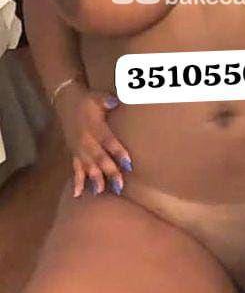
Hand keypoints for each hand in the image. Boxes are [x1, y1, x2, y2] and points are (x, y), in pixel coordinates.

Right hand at [53, 82, 131, 197]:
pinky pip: (75, 169)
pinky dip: (77, 182)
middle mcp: (87, 141)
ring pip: (88, 167)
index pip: (109, 141)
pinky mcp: (74, 153)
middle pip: (100, 158)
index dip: (118, 152)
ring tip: (101, 192)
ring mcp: (79, 149)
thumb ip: (106, 101)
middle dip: (109, 172)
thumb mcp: (97, 97)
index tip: (128, 164)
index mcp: (95, 128)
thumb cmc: (87, 101)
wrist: (67, 103)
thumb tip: (115, 102)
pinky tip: (77, 195)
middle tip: (119, 186)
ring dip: (95, 179)